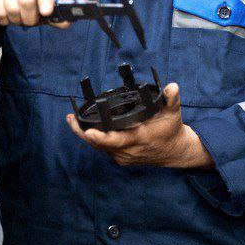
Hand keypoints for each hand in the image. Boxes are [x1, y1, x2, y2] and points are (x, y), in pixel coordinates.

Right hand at [0, 0, 71, 27]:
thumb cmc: (25, 2)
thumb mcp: (42, 9)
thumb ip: (54, 17)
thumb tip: (66, 23)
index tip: (46, 12)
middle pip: (26, 0)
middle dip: (28, 17)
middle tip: (28, 21)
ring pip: (11, 7)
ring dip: (15, 20)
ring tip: (17, 18)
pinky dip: (3, 19)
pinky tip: (6, 16)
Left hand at [65, 83, 212, 168]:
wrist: (174, 152)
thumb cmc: (171, 130)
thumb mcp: (173, 113)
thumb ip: (171, 99)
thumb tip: (172, 86)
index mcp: (139, 139)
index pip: (117, 140)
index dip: (101, 137)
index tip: (89, 132)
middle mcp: (128, 150)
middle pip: (100, 144)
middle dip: (83, 132)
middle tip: (71, 119)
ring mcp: (123, 156)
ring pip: (99, 147)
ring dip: (84, 134)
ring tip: (71, 120)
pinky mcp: (120, 158)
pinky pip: (102, 149)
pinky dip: (92, 139)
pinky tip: (83, 128)